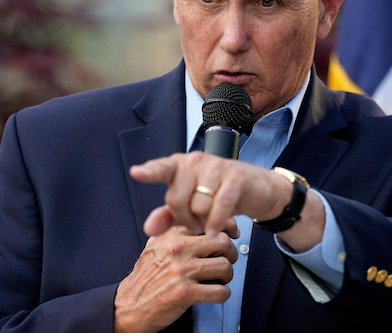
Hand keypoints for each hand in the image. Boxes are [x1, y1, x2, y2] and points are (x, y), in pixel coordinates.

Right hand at [113, 225, 237, 332]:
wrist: (128, 305)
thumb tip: (203, 221)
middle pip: (222, 242)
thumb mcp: (155, 245)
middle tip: (228, 259)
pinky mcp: (185, 293)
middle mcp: (176, 249)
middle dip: (231, 253)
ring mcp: (181, 271)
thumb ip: (175, 231)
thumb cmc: (145, 277)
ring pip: (224, 266)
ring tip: (221, 279)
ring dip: (228, 275)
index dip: (226, 227)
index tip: (231, 233)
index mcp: (170, 234)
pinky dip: (223, 294)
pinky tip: (216, 293)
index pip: (208, 221)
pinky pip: (220, 291)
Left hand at [130, 152, 289, 236]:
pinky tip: (216, 231)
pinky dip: (217, 221)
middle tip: (197, 222)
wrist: (255, 191)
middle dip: (186, 219)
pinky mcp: (236, 175)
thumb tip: (148, 228)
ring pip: (198, 205)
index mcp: (179, 165)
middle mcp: (195, 160)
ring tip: (211, 220)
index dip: (148, 172)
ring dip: (204, 221)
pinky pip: (220, 204)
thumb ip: (168, 216)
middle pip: (177, 199)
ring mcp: (216, 165)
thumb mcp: (190, 208)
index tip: (135, 173)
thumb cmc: (218, 196)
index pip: (161, 168)